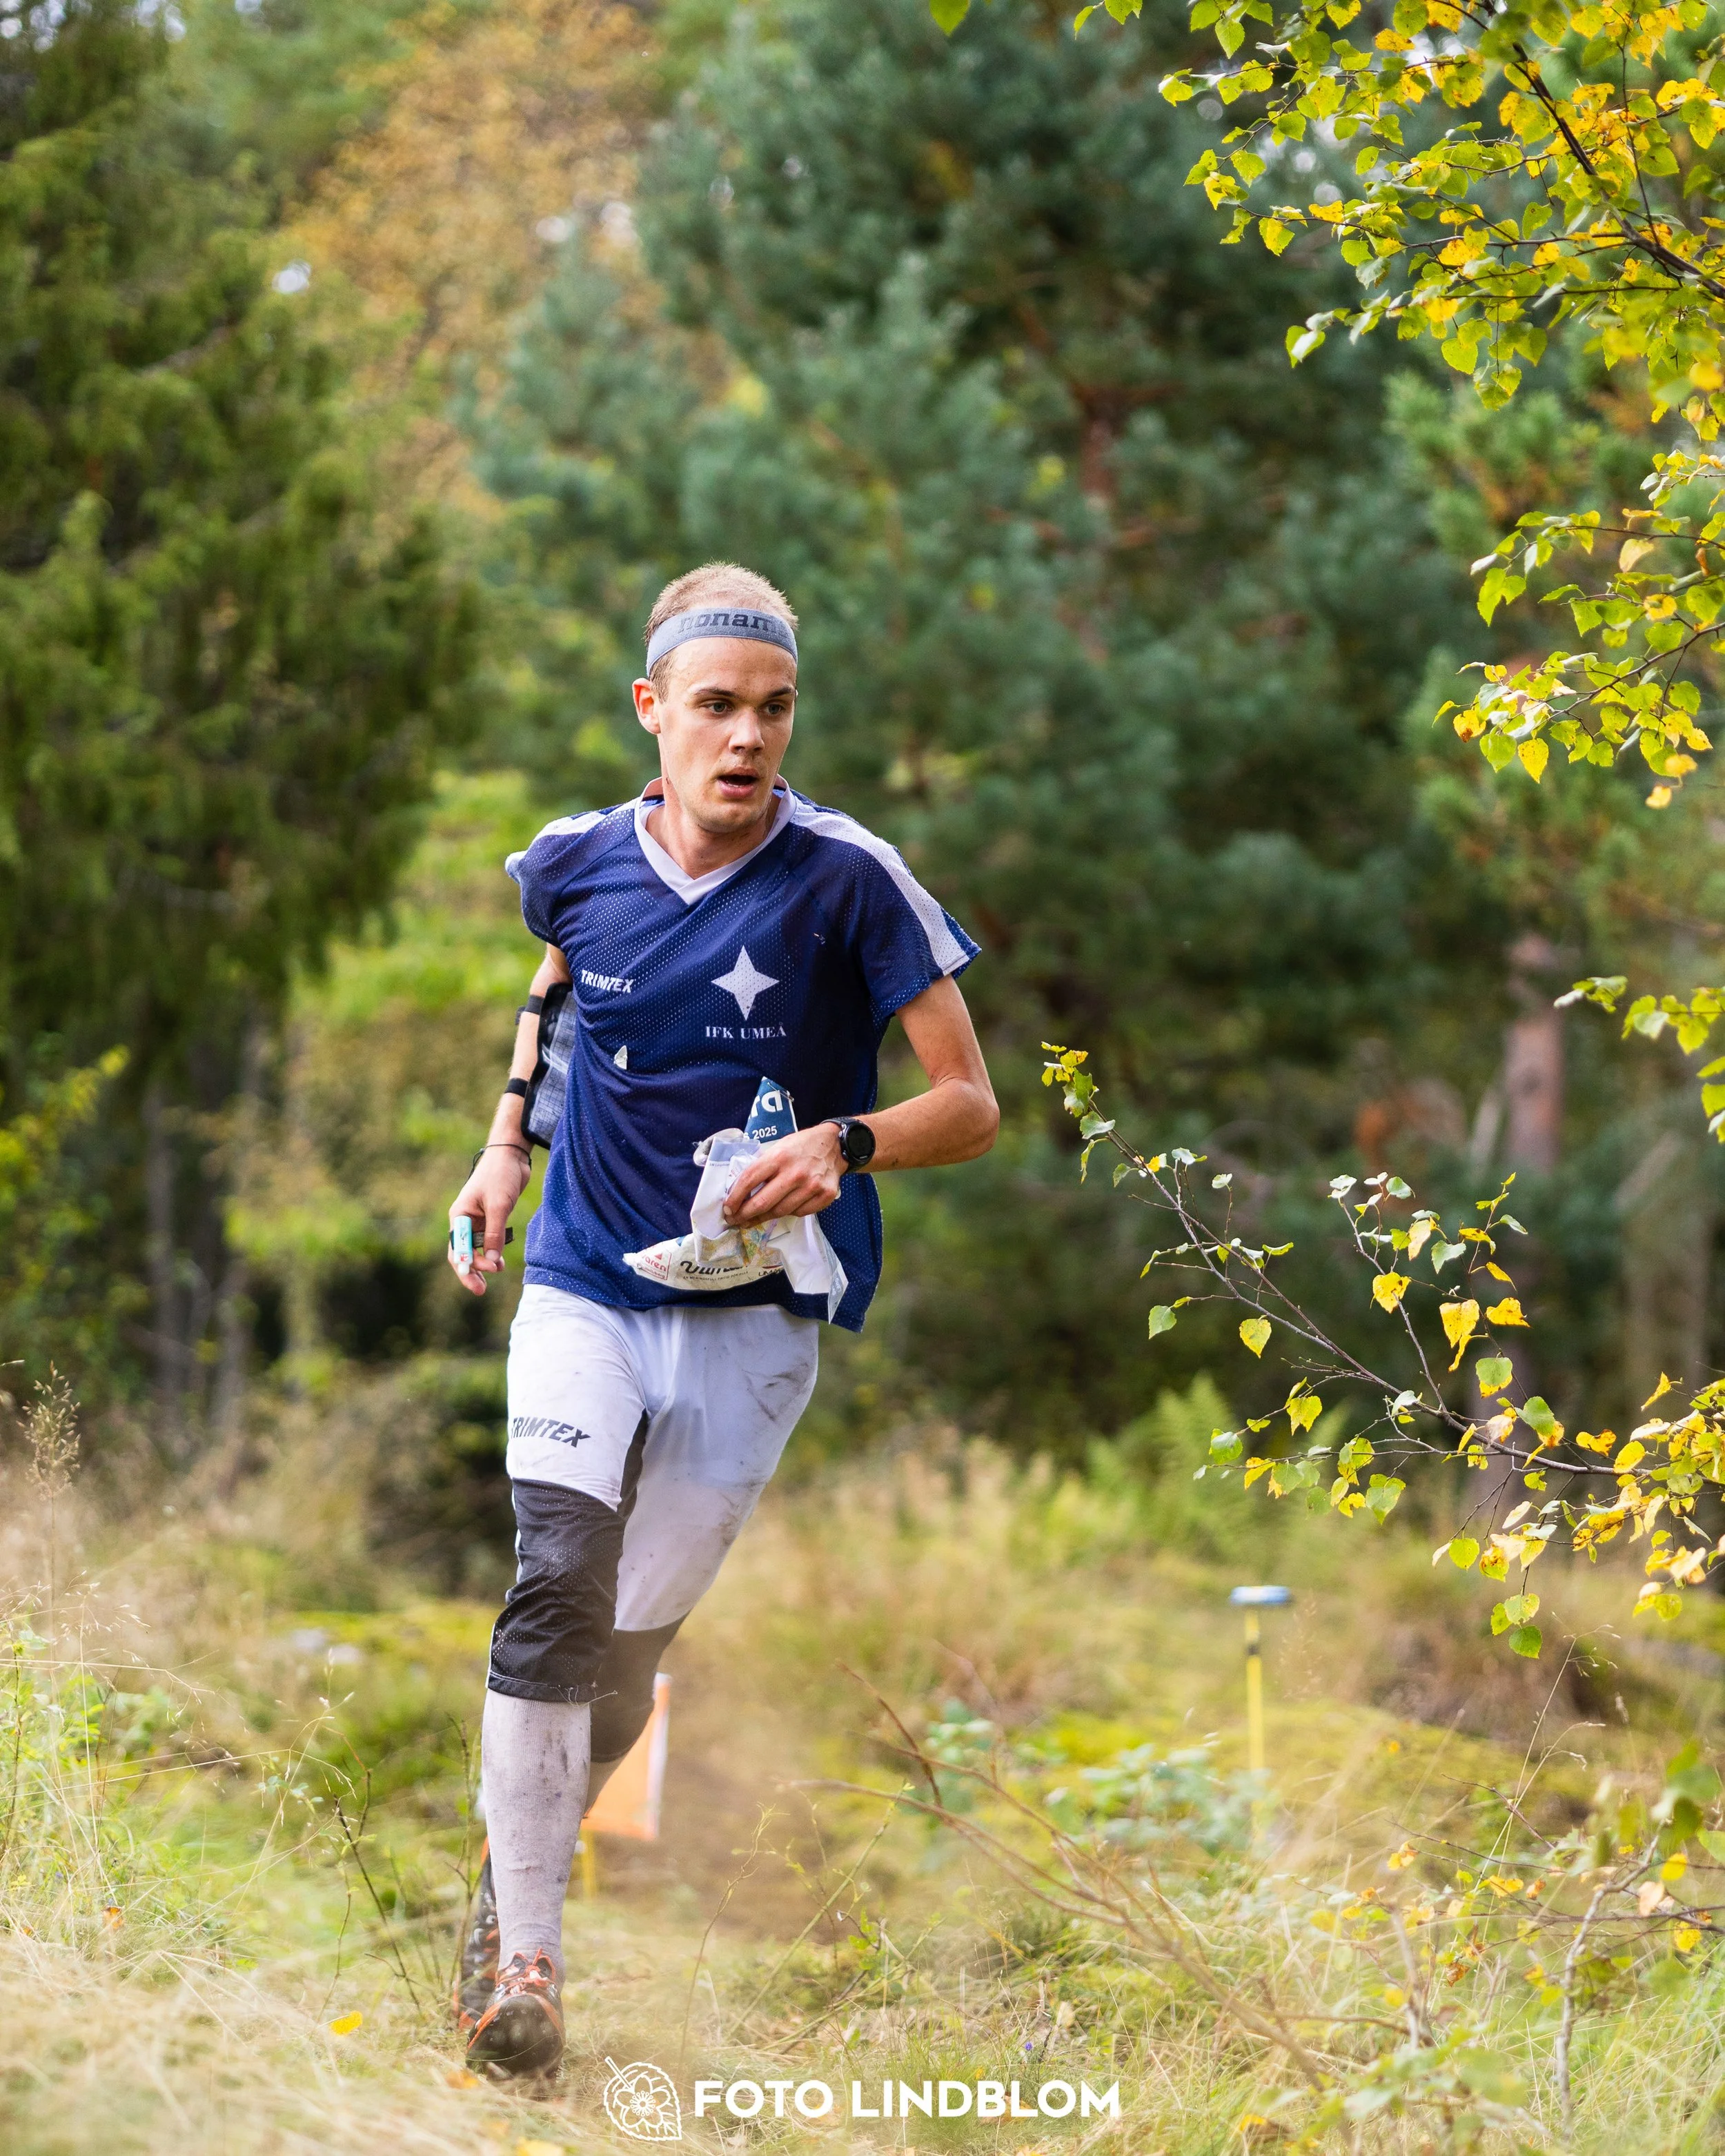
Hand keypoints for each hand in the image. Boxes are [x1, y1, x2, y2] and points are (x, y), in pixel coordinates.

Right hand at [448, 1145, 533, 1295]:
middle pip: (462, 1252)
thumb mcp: (499, 1205)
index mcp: (459, 1215)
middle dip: (470, 1272)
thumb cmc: (500, 1175)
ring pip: (475, 1249)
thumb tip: (491, 1262)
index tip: (484, 1274)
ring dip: (482, 1264)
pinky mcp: (490, 1219)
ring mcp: (477, 1220)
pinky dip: (491, 1253)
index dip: (466, 1265)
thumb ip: (495, 1233)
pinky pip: (486, 1242)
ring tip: (495, 1275)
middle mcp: (465, 1220)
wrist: (511, 1156)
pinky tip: (499, 1263)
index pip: (457, 1247)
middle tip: (480, 1291)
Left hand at [723, 1124, 843, 1226]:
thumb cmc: (801, 1146)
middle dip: (744, 1215)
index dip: (734, 1198)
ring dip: (763, 1218)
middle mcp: (795, 1173)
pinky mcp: (824, 1196)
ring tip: (753, 1219)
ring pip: (780, 1212)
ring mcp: (811, 1186)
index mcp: (778, 1157)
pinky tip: (782, 1209)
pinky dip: (788, 1213)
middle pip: (762, 1203)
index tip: (727, 1208)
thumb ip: (763, 1167)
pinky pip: (799, 1213)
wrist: (835, 1145)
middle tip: (735, 1220)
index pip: (749, 1181)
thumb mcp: (778, 1148)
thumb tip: (741, 1191)